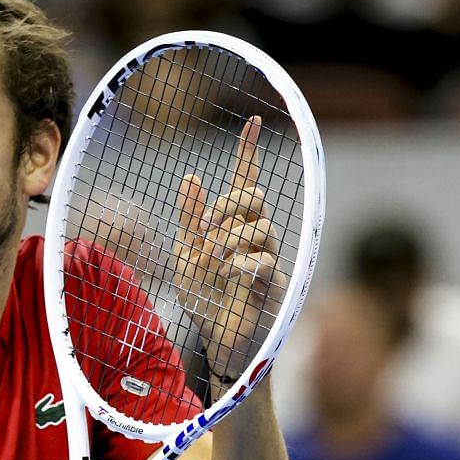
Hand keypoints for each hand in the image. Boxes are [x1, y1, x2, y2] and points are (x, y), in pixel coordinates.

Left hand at [175, 115, 284, 382]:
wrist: (215, 338)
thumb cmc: (206, 296)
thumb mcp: (187, 252)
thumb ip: (190, 218)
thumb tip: (192, 177)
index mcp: (233, 225)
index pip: (245, 180)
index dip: (248, 151)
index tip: (252, 121)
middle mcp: (255, 237)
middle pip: (255, 197)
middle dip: (229, 204)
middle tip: (207, 228)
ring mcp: (267, 258)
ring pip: (261, 226)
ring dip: (230, 238)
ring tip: (214, 259)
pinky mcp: (272, 285)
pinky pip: (262, 261)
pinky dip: (241, 263)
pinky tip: (229, 273)